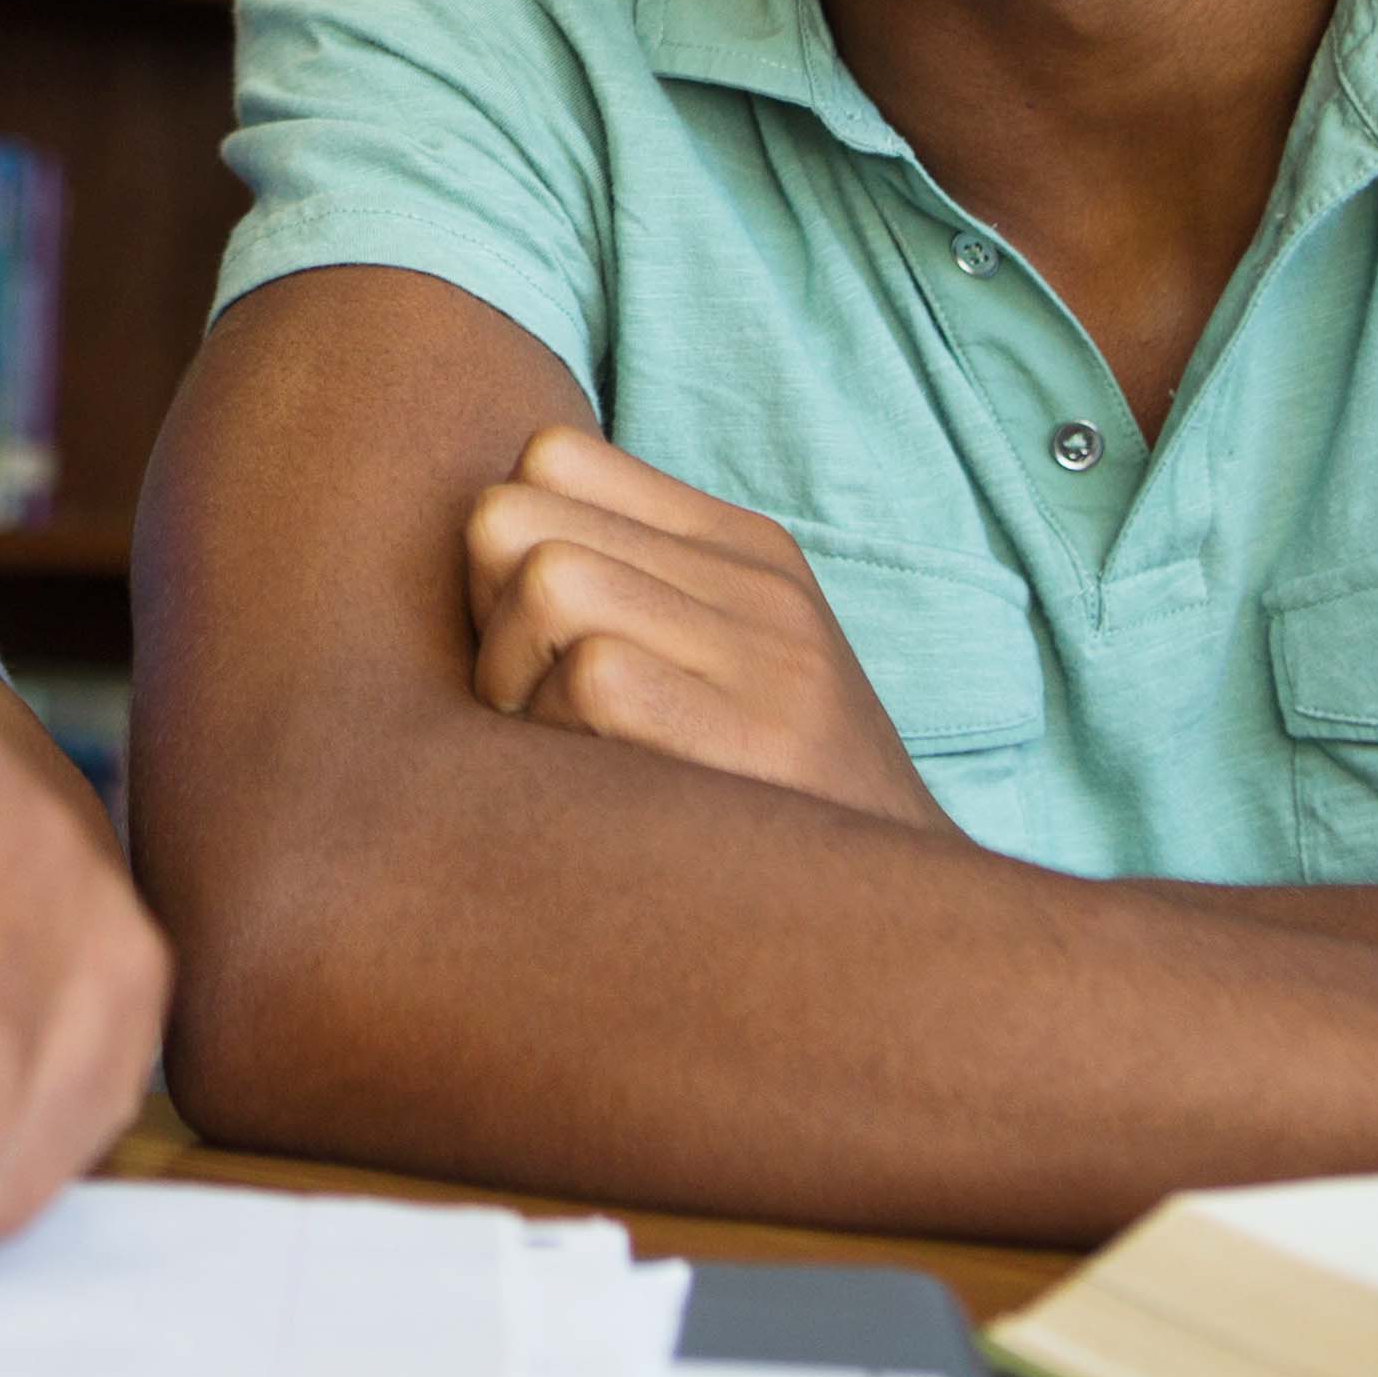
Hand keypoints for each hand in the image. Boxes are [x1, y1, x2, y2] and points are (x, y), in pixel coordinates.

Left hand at [463, 426, 953, 830]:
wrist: (901, 918)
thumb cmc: (761, 798)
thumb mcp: (715, 665)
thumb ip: (621, 593)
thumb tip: (476, 555)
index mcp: (738, 548)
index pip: (550, 458)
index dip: (500, 549)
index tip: (524, 641)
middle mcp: (756, 581)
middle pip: (516, 516)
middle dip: (482, 617)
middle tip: (524, 707)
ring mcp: (766, 654)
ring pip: (548, 583)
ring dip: (510, 681)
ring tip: (559, 751)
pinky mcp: (761, 736)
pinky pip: (594, 678)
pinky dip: (559, 735)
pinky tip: (597, 787)